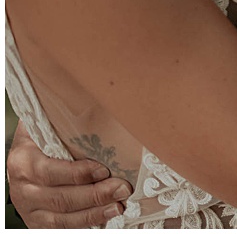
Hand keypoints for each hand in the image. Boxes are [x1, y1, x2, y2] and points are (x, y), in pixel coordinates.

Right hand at [7, 124, 129, 227]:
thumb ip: (63, 122)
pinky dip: (84, 224)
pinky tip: (105, 217)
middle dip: (95, 195)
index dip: (78, 174)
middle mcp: (23, 188)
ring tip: (118, 206)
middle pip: (60, 198)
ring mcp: (29, 208)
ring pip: (62, 218)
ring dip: (93, 213)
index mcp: (23, 162)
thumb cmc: (43, 140)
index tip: (104, 170)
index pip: (50, 172)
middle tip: (123, 188)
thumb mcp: (45, 127)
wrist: (24, 162)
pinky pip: (61, 228)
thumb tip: (98, 104)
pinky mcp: (37, 222)